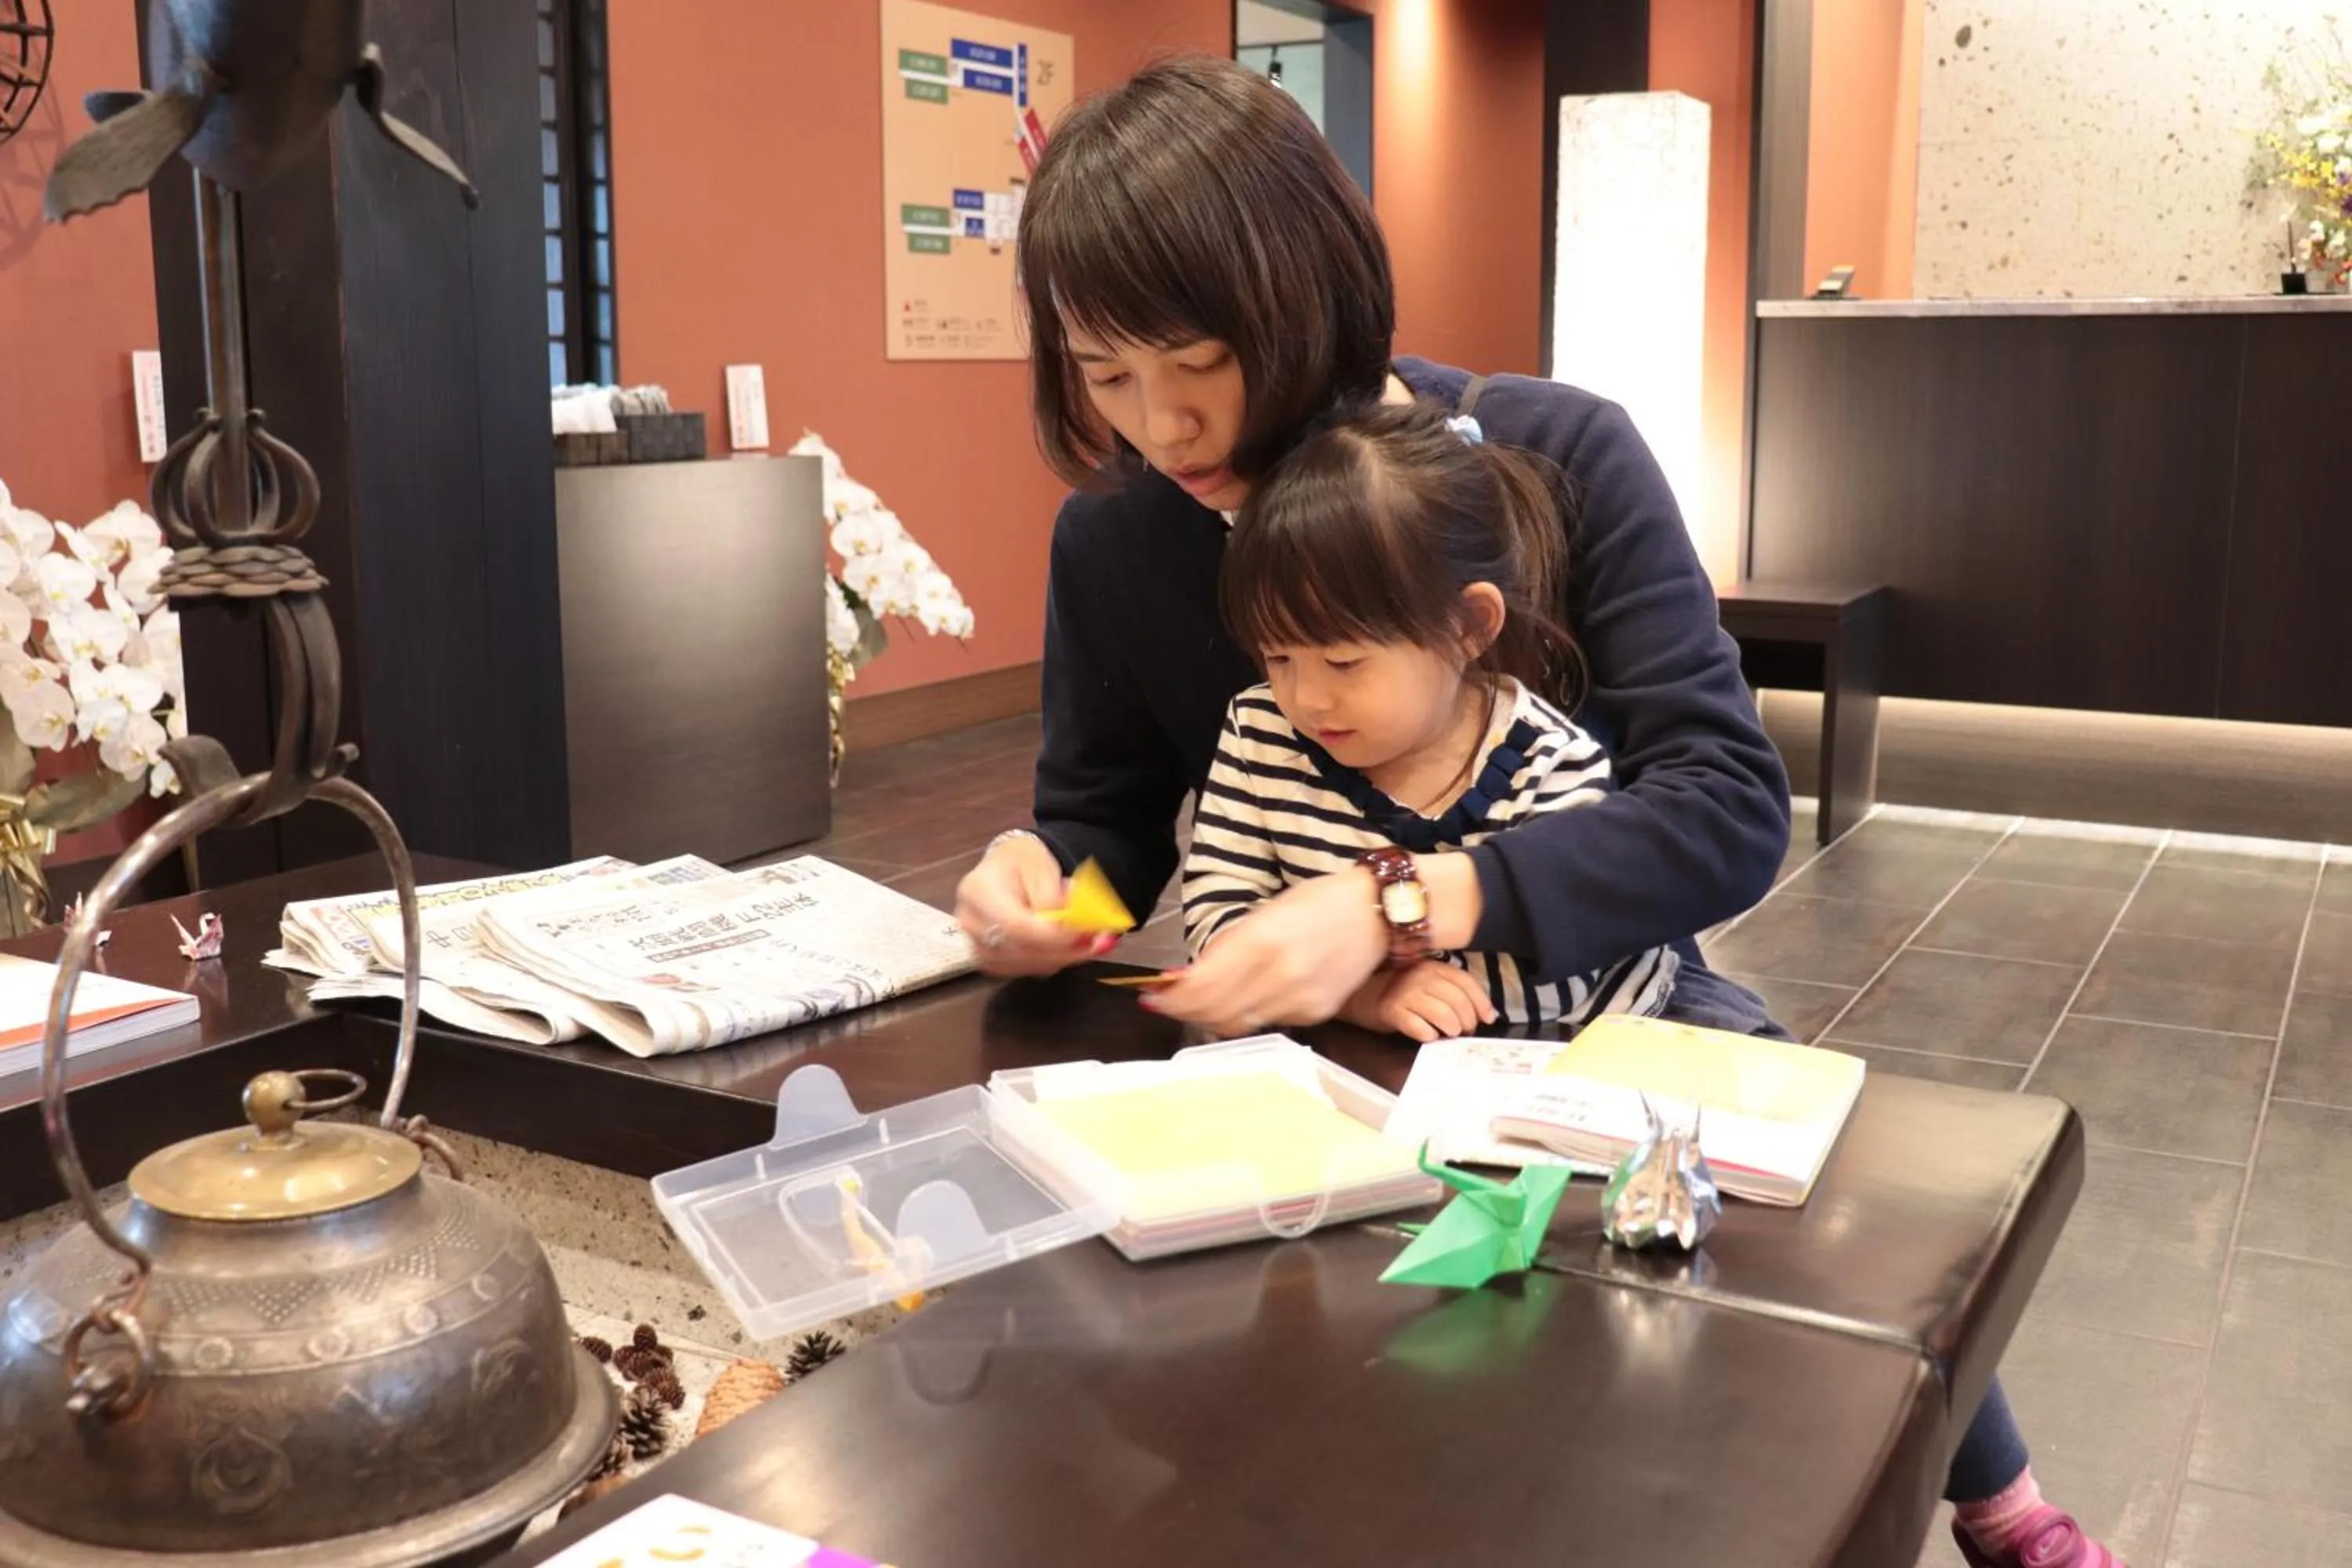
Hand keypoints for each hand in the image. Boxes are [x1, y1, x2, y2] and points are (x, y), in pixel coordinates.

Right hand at [953, 833, 1114, 976]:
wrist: (1008, 870)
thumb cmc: (1023, 863)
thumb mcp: (1041, 865)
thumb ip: (1052, 895)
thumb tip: (1067, 925)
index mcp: (977, 891)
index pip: (1014, 925)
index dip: (1052, 936)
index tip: (1084, 934)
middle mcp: (970, 923)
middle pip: (1019, 950)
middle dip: (1064, 950)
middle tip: (1100, 942)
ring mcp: (976, 946)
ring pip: (1024, 965)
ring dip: (1062, 957)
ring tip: (1084, 937)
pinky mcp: (989, 961)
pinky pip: (1024, 971)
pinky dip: (1051, 961)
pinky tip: (1066, 946)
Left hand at [1146, 868, 1387, 1036]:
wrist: (1381, 912)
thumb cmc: (1320, 901)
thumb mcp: (1267, 912)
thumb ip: (1230, 945)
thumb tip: (1189, 975)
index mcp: (1261, 941)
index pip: (1201, 986)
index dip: (1171, 998)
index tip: (1152, 995)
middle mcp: (1279, 976)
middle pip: (1214, 1012)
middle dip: (1183, 1011)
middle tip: (1165, 1004)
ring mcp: (1299, 1000)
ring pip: (1237, 1024)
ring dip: (1210, 1017)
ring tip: (1196, 1004)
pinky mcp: (1315, 1014)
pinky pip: (1267, 1022)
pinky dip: (1247, 1014)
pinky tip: (1242, 1000)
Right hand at [1364, 960, 1497, 1043]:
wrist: (1364, 995)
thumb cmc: (1402, 992)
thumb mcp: (1428, 982)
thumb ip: (1452, 991)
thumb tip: (1484, 1013)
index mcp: (1434, 967)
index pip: (1466, 982)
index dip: (1481, 1002)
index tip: (1488, 1018)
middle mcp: (1421, 976)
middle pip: (1457, 1000)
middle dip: (1467, 1020)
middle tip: (1465, 1030)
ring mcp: (1406, 993)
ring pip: (1443, 1015)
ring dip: (1452, 1029)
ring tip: (1450, 1033)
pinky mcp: (1393, 1011)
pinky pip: (1420, 1028)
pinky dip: (1430, 1035)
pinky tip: (1429, 1035)